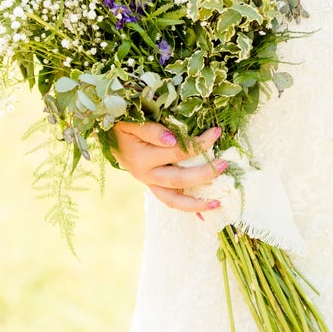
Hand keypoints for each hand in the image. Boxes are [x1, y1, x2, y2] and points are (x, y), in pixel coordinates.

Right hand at [111, 121, 226, 213]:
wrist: (109, 138)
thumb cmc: (122, 127)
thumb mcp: (132, 122)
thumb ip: (151, 130)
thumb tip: (172, 140)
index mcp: (142, 158)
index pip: (177, 152)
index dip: (198, 144)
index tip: (216, 132)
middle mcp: (146, 175)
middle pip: (179, 179)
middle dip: (204, 174)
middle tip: (224, 164)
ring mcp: (150, 184)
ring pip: (174, 200)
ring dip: (197, 202)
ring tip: (218, 202)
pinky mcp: (154, 187)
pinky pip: (172, 201)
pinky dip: (188, 206)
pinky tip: (205, 208)